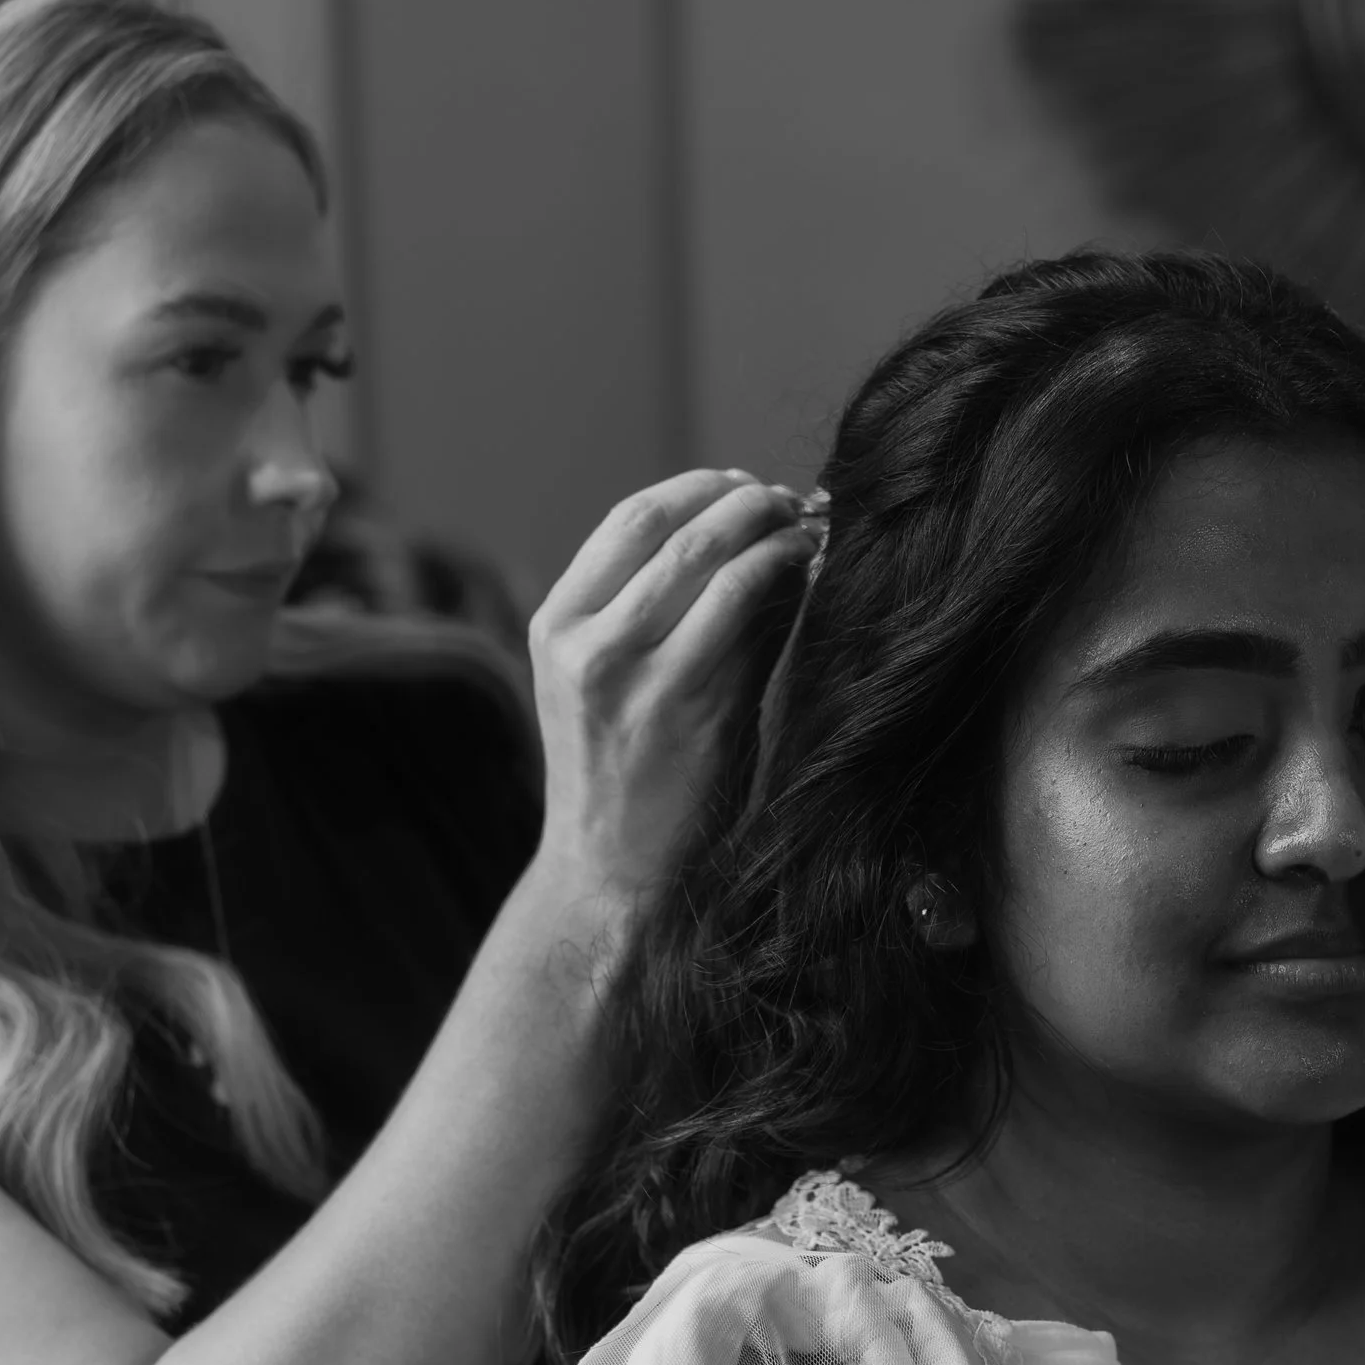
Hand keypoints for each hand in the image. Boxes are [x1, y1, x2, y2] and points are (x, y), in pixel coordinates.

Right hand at [522, 469, 809, 925]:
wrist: (613, 877)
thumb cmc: (630, 781)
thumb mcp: (614, 687)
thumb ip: (664, 615)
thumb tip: (753, 541)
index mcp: (556, 626)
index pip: (626, 520)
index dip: (695, 489)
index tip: (743, 486)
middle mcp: (583, 641)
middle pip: (667, 525)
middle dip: (738, 498)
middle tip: (787, 500)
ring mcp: (630, 673)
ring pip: (707, 559)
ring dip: (767, 528)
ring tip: (805, 528)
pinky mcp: (684, 703)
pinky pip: (743, 610)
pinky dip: (781, 574)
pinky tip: (808, 570)